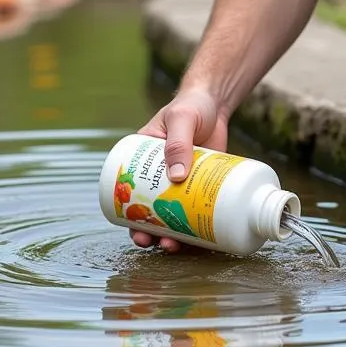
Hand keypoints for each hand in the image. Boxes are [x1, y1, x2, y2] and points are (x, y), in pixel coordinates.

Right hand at [130, 88, 228, 252]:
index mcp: (143, 159)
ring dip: (174, 233)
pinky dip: (197, 224)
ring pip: (173, 214)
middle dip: (151, 232)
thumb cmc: (192, 105)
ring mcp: (182, 180)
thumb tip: (176, 178)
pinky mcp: (203, 183)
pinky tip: (202, 239)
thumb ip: (178, 142)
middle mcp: (159, 174)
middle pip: (150, 209)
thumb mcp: (181, 119)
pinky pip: (197, 208)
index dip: (129, 215)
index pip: (129, 191)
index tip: (136, 230)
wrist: (216, 101)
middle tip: (158, 242)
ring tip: (178, 246)